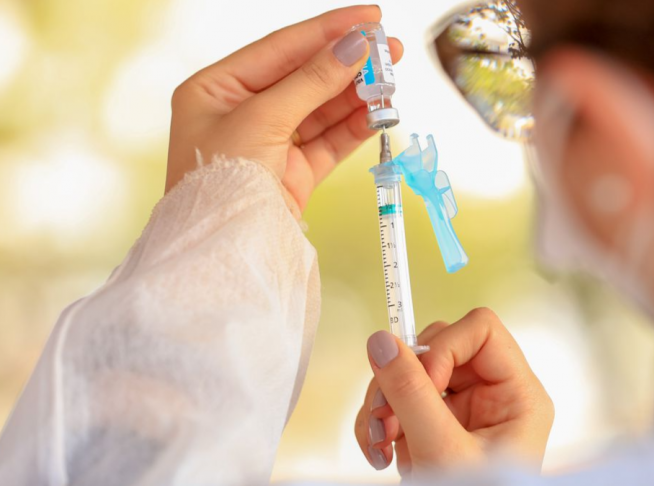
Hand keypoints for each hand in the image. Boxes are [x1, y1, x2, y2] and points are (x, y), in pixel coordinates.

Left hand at [166, 5, 402, 210]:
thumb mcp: (262, 119)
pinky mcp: (293, 172)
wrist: (222, 251)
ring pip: (323, 110)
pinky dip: (355, 127)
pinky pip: (329, 141)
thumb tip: (354, 46)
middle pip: (306, 77)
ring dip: (358, 95)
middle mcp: (243, 112)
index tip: (368, 17)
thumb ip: (312, 81)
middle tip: (390, 48)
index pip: (281, 48)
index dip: (327, 30)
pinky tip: (379, 112)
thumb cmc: (218, 181)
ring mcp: (271, 144)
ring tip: (392, 81)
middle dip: (349, 63)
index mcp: (217, 89)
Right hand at [354, 308, 553, 476]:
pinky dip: (380, 423)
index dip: (444, 346)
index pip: (481, 329)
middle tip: (384, 417)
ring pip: (410, 372)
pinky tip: (380, 454)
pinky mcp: (434, 424)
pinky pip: (398, 399)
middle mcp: (492, 394)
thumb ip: (411, 395)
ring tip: (378, 444)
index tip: (421, 382)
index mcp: (518, 395)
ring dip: (382, 404)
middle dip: (401, 380)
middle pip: (437, 347)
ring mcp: (461, 409)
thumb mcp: (443, 451)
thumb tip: (380, 342)